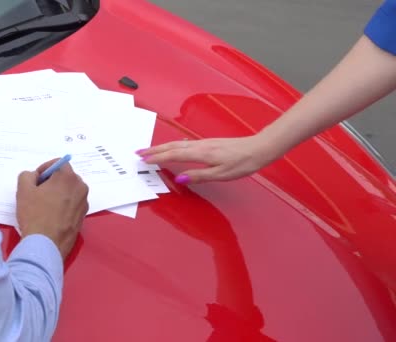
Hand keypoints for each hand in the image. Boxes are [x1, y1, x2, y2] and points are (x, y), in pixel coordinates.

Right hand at [16, 159, 88, 259]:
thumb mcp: (24, 190)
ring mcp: (84, 203)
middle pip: (65, 176)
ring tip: (44, 205)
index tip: (36, 180)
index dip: (44, 169)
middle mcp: (81, 188)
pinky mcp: (83, 217)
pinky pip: (72, 204)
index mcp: (68, 177)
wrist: (46, 244)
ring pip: (70, 191)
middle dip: (52, 181)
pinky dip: (63, 205)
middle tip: (38, 192)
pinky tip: (51, 216)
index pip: (58, 163)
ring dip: (58, 193)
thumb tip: (35, 176)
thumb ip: (28, 175)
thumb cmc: (35, 214)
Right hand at [137, 135, 277, 183]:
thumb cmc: (243, 163)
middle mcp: (200, 145)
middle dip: (154, 150)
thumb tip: (180, 178)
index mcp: (201, 153)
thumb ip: (199, 175)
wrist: (259, 148)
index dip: (157, 157)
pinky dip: (174, 145)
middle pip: (172, 146)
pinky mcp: (208, 143)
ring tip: (150, 150)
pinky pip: (185, 143)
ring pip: (177, 143)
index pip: (173, 155)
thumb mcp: (221, 174)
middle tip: (139, 153)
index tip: (144, 160)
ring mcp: (204, 143)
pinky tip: (174, 145)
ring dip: (162, 147)